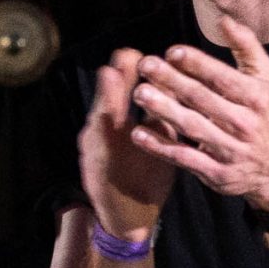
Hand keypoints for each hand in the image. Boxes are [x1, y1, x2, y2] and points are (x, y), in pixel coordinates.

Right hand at [80, 48, 177, 238]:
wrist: (129, 214)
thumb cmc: (144, 174)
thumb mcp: (154, 142)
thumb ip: (158, 116)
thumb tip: (174, 86)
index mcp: (121, 126)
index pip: (124, 95)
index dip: (128, 75)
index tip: (134, 53)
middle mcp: (104, 135)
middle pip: (108, 102)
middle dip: (113, 81)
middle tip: (121, 57)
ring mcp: (96, 152)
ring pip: (99, 122)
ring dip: (104, 101)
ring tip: (109, 78)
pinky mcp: (93, 170)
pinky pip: (95, 149)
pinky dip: (97, 134)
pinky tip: (100, 120)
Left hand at [127, 21, 268, 211]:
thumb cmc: (265, 114)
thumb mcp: (265, 79)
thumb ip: (247, 48)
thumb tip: (224, 19)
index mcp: (256, 98)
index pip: (224, 78)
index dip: (198, 64)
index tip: (172, 51)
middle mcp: (244, 123)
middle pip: (203, 100)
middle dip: (172, 81)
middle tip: (145, 65)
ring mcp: (230, 150)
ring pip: (192, 127)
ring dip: (163, 110)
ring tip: (139, 93)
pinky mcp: (216, 172)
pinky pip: (184, 157)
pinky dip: (160, 146)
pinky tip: (138, 133)